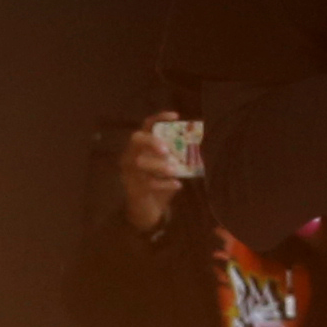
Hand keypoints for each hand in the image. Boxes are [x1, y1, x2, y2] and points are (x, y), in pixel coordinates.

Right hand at [114, 120, 196, 234]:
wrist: (147, 211)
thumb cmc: (159, 184)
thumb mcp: (168, 167)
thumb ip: (177, 156)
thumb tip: (197, 144)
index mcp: (141, 146)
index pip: (147, 125)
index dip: (159, 118)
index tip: (175, 116)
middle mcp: (131, 155)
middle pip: (136, 139)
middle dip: (152, 141)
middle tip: (166, 150)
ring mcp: (129, 172)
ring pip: (139, 163)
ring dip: (158, 165)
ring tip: (174, 170)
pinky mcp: (134, 189)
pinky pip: (147, 184)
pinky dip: (164, 184)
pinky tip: (177, 185)